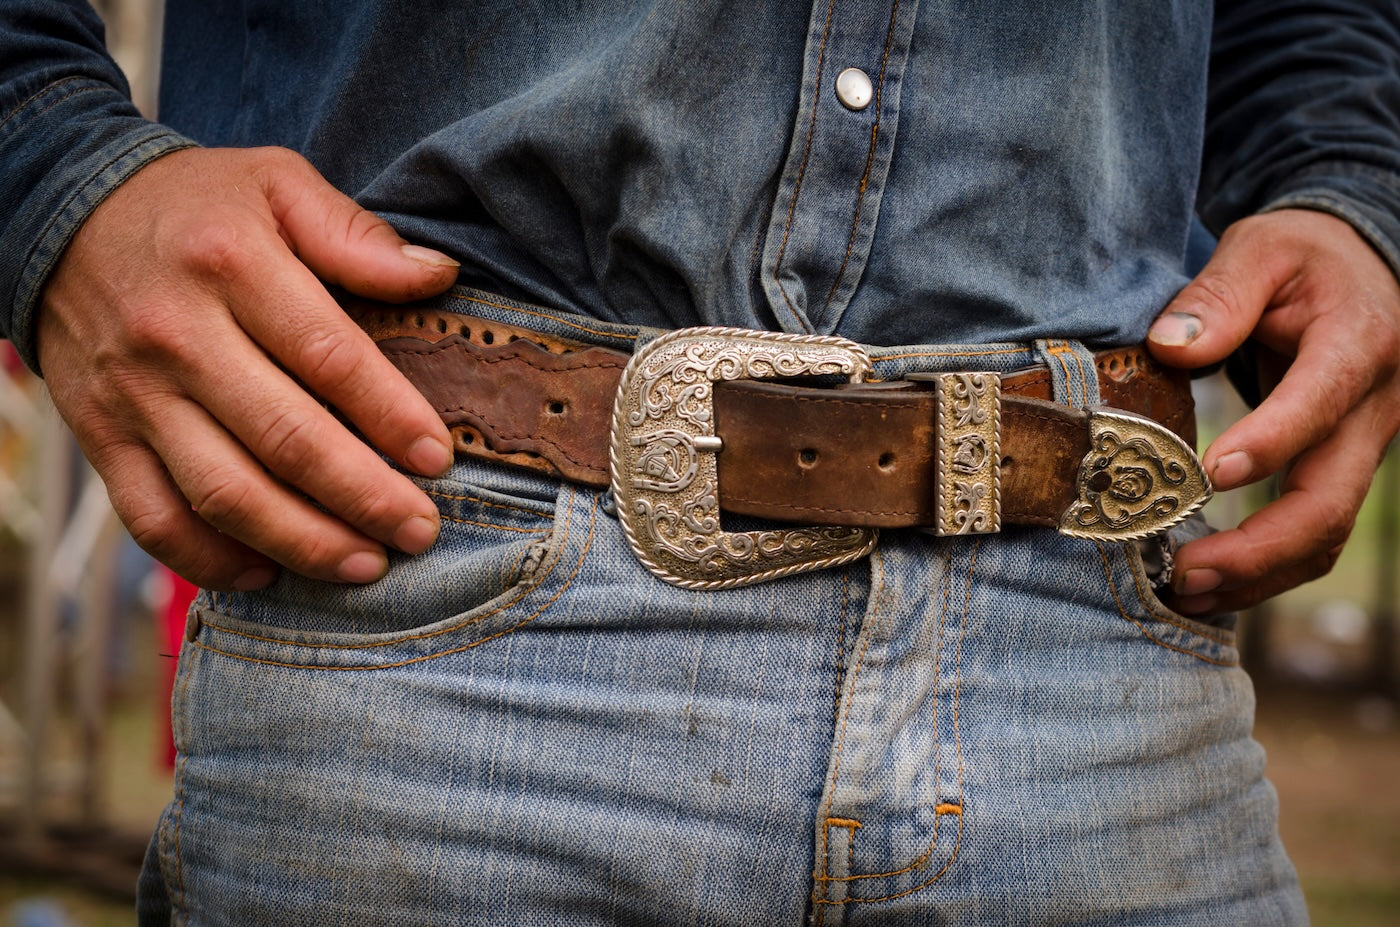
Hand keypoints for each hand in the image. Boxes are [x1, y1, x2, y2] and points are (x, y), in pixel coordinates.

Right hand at [37, 147, 460, 589]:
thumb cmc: (197, 207)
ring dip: (301, 542)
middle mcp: (178, 337)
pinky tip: (269, 575)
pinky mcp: (101, 438)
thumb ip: (356, 233)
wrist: (62, 216)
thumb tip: (438, 274)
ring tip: (365, 566)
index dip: (390, 416)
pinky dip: (210, 561)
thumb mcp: (277, 184)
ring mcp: (135, 396)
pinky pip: (153, 519)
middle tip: (419, 531)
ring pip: (224, 493)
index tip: (438, 460)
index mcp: (233, 265)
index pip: (329, 357)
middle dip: (362, 497)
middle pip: (284, 439)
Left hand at [1147, 209, 1399, 613]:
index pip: (1319, 403)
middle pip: (1329, 500)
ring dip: (1258, 575)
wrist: (1363, 268)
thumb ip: (1218, 295)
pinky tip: (1211, 585)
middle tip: (1184, 572)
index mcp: (1360, 342)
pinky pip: (1313, 531)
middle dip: (1257, 549)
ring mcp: (1365, 446)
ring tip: (1186, 591)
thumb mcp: (1261, 248)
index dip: (1269, 444)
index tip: (1207, 475)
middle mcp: (1375, 406)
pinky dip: (1265, 567)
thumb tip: (1171, 348)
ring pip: (1324, 532)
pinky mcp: (1343, 468)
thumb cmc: (1302, 256)